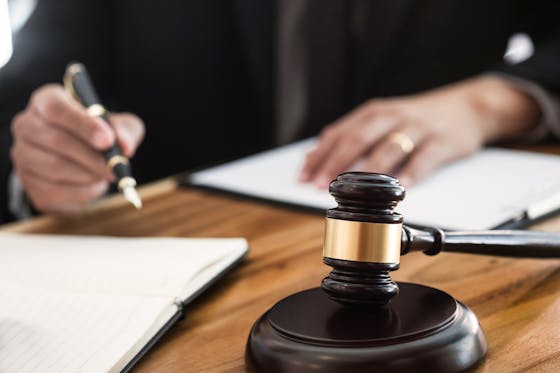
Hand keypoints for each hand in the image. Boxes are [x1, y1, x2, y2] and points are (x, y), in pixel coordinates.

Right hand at [10, 84, 144, 213]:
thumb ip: (125, 131)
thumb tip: (124, 148)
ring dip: (88, 174)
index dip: (83, 124)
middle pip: (55, 140)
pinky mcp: (29, 183)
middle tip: (114, 166)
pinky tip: (95, 185)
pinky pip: (55, 190)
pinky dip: (82, 191)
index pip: (56, 108)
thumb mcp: (119, 127)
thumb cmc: (102, 136)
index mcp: (47, 101)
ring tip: (106, 174)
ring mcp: (23, 155)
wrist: (87, 163)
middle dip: (90, 156)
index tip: (107, 140)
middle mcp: (27, 125)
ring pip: (54, 167)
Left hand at [299, 76, 540, 187]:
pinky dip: (410, 174)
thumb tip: (316, 157)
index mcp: (374, 112)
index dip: (319, 155)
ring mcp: (417, 128)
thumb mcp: (384, 119)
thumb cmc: (417, 118)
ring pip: (388, 148)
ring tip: (352, 190)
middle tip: (319, 185)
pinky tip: (399, 189)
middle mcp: (392, 116)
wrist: (468, 107)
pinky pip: (424, 159)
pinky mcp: (442, 141)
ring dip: (368, 171)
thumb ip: (353, 135)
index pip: (339, 133)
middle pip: (358, 139)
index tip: (303, 176)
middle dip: (335, 164)